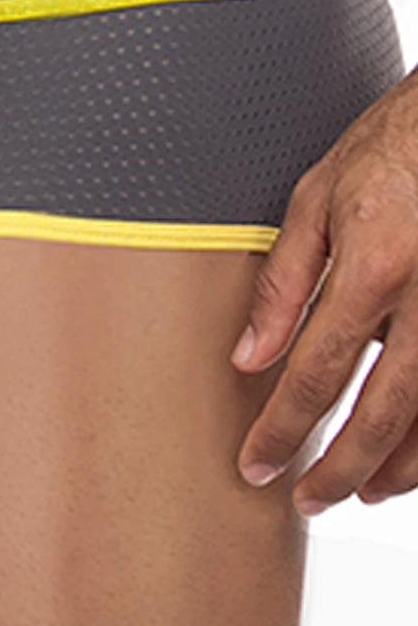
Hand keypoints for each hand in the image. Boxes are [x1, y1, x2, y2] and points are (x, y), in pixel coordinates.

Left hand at [232, 69, 417, 517]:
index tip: (256, 463)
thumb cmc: (388, 147)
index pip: (314, 372)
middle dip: (338, 466)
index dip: (283, 428)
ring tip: (359, 492)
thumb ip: (283, 281)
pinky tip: (413, 455)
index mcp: (371, 270)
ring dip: (397, 465)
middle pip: (380, 413)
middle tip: (305, 502)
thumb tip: (249, 353)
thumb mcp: (316, 199)